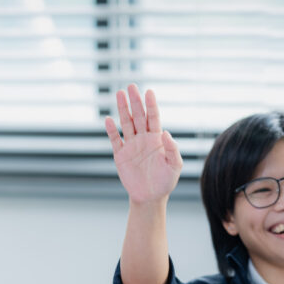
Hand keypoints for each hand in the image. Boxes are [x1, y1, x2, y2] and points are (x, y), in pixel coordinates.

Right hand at [104, 84, 183, 204]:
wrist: (150, 197)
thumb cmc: (165, 181)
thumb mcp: (175, 166)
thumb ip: (172, 149)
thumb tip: (165, 132)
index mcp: (157, 139)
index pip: (153, 117)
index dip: (151, 105)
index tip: (149, 92)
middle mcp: (143, 138)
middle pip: (138, 116)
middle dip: (135, 101)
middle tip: (131, 86)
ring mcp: (131, 145)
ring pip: (126, 123)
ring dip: (123, 109)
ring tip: (119, 94)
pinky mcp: (121, 155)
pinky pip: (115, 140)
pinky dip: (112, 131)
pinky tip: (108, 120)